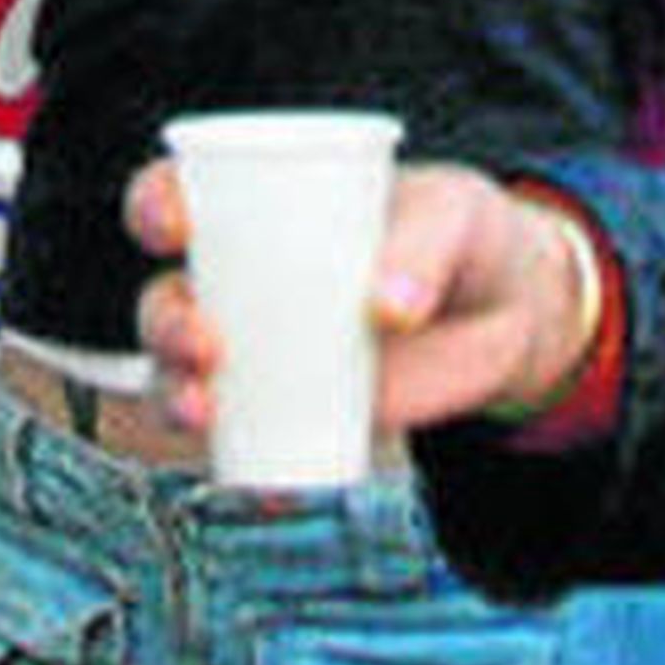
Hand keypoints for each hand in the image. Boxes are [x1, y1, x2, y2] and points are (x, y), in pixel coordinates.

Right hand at [126, 159, 602, 441]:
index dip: (155, 207)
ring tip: (206, 409)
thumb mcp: (453, 214)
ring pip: (184, 374)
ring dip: (176, 394)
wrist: (509, 309)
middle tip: (207, 344)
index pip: (176, 197)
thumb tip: (388, 310)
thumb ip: (422, 246)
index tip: (175, 225)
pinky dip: (233, 457)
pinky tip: (248, 467)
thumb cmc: (462, 232)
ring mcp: (261, 350)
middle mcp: (238, 279)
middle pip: (166, 299)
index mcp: (255, 206)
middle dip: (166, 323)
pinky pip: (242, 436)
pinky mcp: (295, 409)